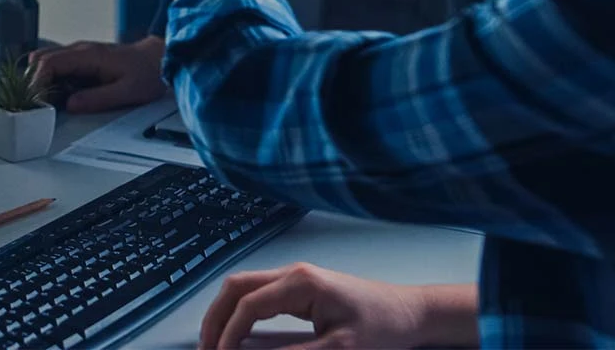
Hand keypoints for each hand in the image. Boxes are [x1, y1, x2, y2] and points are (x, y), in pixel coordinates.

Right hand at [27, 36, 166, 112]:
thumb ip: (98, 99)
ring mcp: (79, 53)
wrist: (159, 59)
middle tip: (37, 105)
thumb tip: (70, 105)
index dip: (37, 82)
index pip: (49, 63)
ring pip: (46, 61)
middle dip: (34, 82)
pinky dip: (50, 79)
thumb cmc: (147, 73)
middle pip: (41, 60)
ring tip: (47, 103)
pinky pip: (56, 65)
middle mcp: (80, 50)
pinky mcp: (81, 59)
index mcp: (89, 56)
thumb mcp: (127, 92)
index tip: (37, 102)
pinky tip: (58, 96)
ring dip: (41, 80)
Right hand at [200, 264, 469, 349]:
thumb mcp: (339, 348)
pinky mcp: (299, 287)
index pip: (249, 305)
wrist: (408, 312)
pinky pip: (257, 293)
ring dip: (224, 312)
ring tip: (215, 342)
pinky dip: (240, 311)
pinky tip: (237, 333)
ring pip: (243, 286)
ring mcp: (295, 277)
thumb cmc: (382, 327)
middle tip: (205, 348)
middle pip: (235, 286)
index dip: (229, 333)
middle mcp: (293, 273)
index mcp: (301, 283)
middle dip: (215, 317)